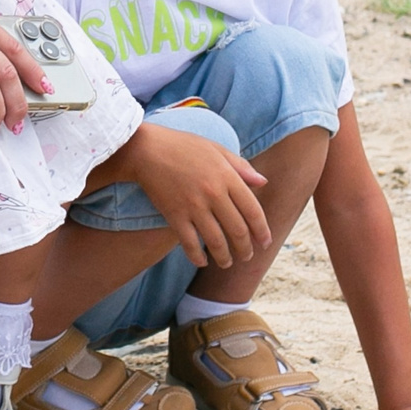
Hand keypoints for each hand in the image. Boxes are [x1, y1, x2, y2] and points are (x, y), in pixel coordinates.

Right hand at [121, 122, 271, 268]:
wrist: (146, 149)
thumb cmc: (183, 146)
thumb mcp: (217, 149)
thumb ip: (241, 166)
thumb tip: (263, 182)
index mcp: (227, 176)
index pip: (253, 211)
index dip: (262, 231)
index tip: (264, 243)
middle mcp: (213, 193)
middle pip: (237, 230)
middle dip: (245, 248)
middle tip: (247, 257)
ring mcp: (193, 206)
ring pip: (216, 241)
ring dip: (225, 258)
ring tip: (227, 263)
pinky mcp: (174, 215)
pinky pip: (189, 243)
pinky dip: (197, 257)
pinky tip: (202, 262)